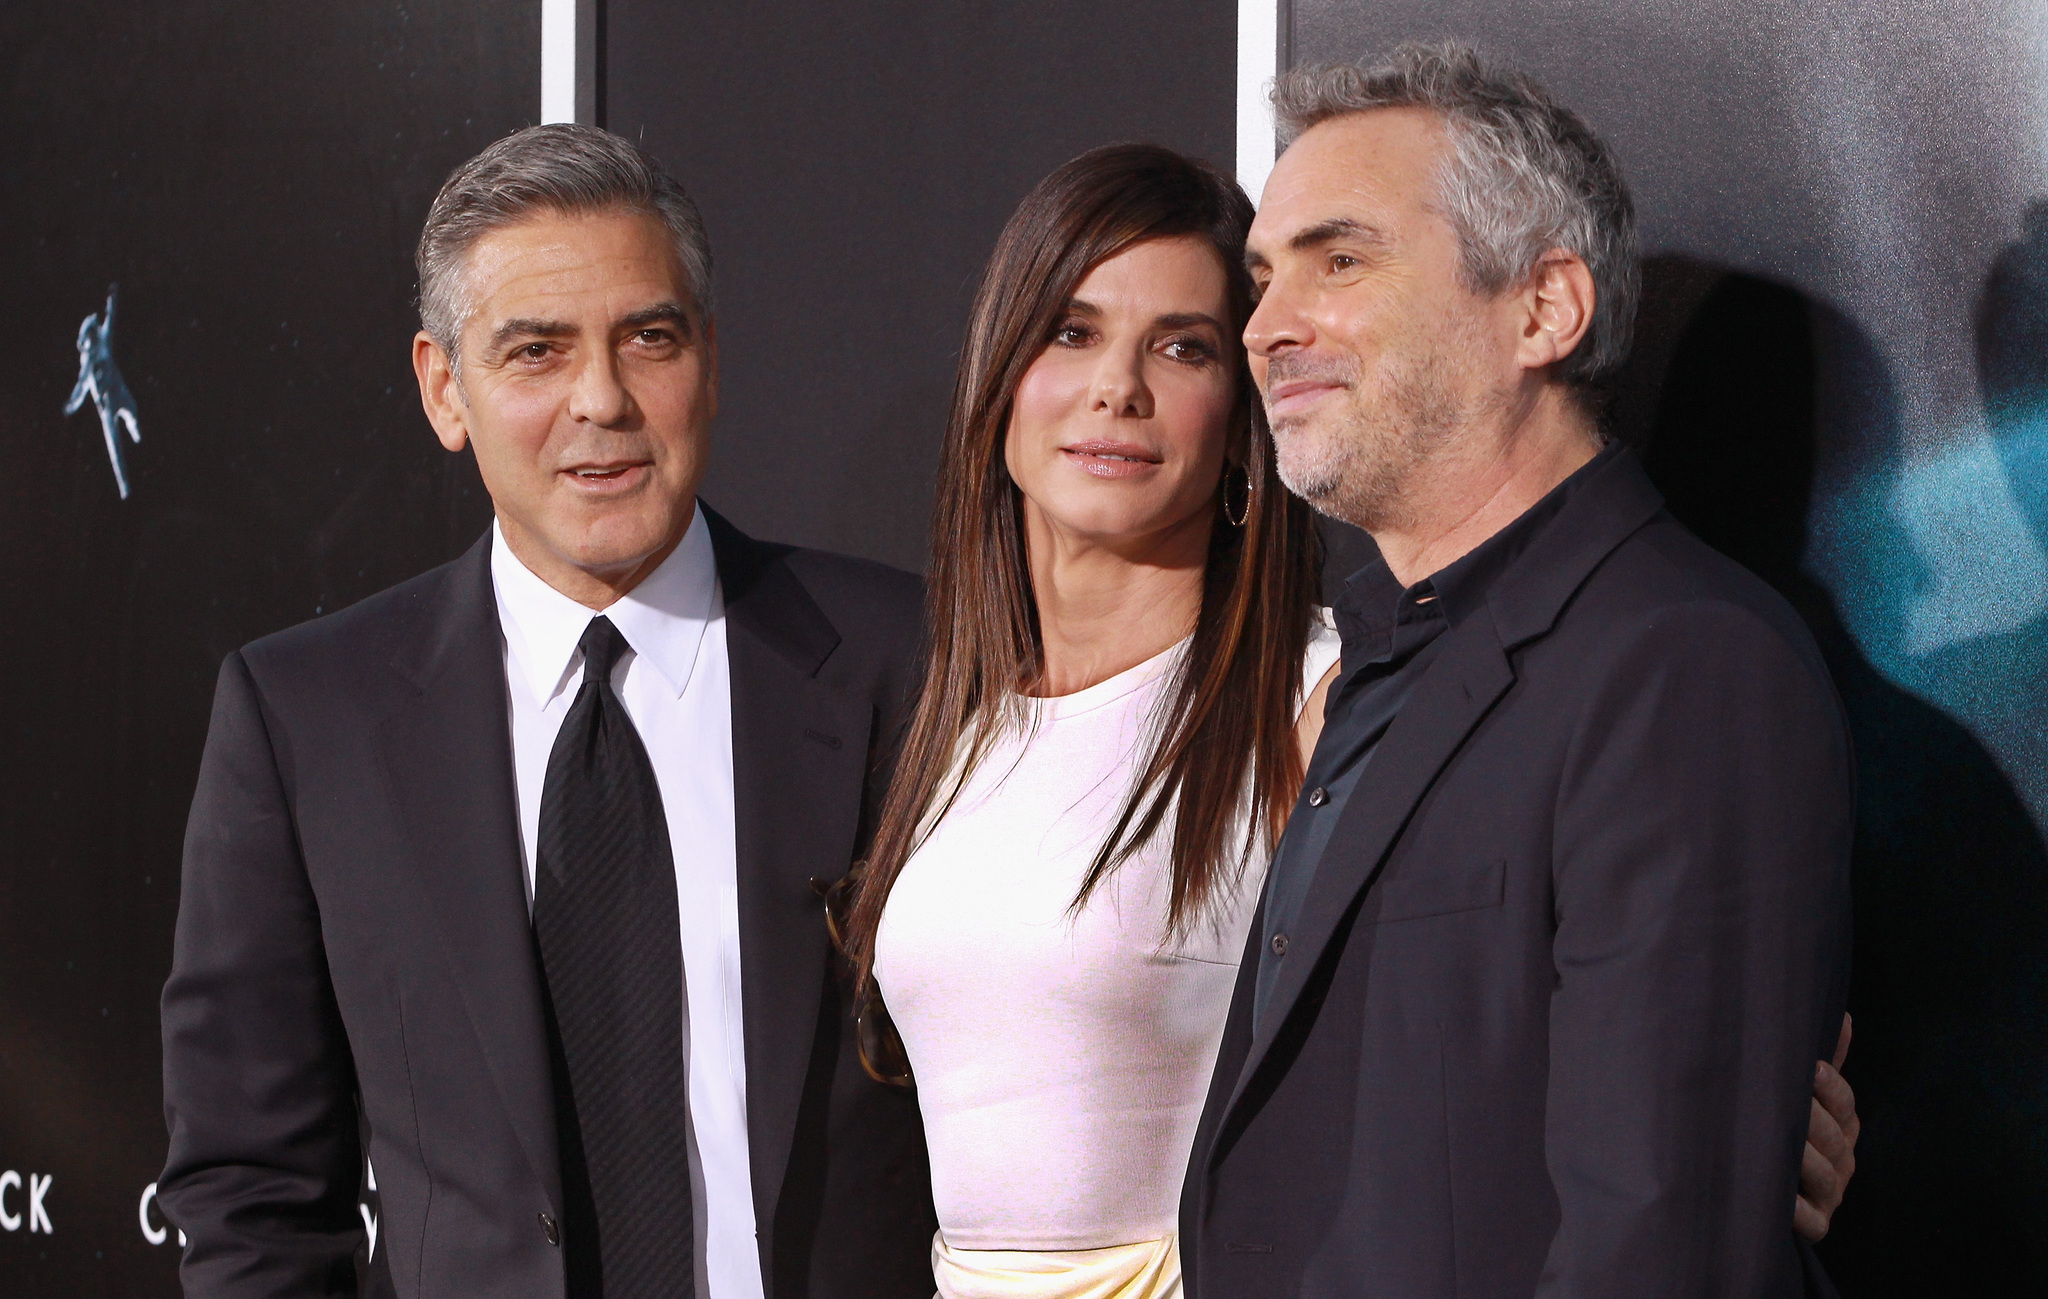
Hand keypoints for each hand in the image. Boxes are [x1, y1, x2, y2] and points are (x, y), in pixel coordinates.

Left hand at [1794, 1014, 1858, 1240]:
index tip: (1810, 1068)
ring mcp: (1830, 1193)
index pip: (1843, 1102)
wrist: (1774, 1189)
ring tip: (1783, 1146)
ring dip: (1803, 1160)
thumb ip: (1825, 1060)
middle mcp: (1842, 1158)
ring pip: (1824, 1176)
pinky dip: (1797, 1213)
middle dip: (1811, 1118)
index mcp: (1842, 1124)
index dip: (1829, 1086)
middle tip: (1788, 1103)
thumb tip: (1843, 1015)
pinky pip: (1811, 1222)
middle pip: (1833, 1137)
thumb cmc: (1787, 1128)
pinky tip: (1781, 1201)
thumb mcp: (1808, 1094)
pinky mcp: (1815, 1224)